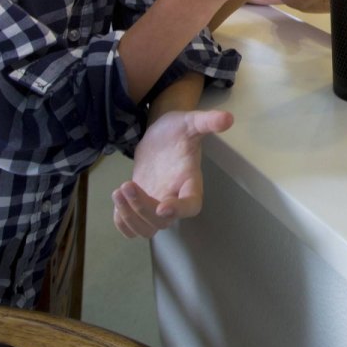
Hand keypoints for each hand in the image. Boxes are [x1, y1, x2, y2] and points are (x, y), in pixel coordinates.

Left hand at [112, 108, 233, 238]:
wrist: (161, 134)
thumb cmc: (178, 129)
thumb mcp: (191, 121)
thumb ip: (208, 121)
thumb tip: (228, 118)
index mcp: (190, 182)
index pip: (191, 205)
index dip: (179, 210)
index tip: (163, 206)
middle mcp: (175, 198)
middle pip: (163, 222)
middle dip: (141, 208)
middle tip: (127, 185)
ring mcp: (157, 204)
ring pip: (146, 228)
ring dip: (129, 216)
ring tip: (118, 191)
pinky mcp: (141, 204)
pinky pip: (131, 227)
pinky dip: (121, 220)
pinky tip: (118, 199)